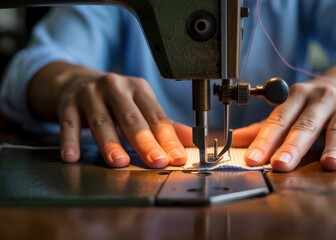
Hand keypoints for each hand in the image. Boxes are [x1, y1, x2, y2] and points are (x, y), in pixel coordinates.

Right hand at [55, 71, 189, 167]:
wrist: (77, 81)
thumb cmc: (116, 100)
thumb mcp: (142, 106)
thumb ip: (167, 126)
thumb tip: (194, 142)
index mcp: (139, 88)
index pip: (157, 116)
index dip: (168, 138)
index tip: (177, 158)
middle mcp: (115, 87)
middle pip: (132, 118)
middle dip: (145, 141)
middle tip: (156, 161)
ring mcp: (90, 94)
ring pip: (101, 121)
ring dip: (110, 143)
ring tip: (119, 162)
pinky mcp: (68, 103)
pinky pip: (68, 123)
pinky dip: (70, 140)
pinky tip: (72, 156)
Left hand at [238, 78, 335, 171]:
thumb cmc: (311, 103)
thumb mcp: (288, 108)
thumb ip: (264, 127)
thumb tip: (235, 141)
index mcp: (296, 96)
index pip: (278, 120)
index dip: (264, 140)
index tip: (253, 159)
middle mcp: (320, 99)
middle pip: (305, 124)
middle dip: (293, 146)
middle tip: (281, 165)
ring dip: (335, 146)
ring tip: (329, 164)